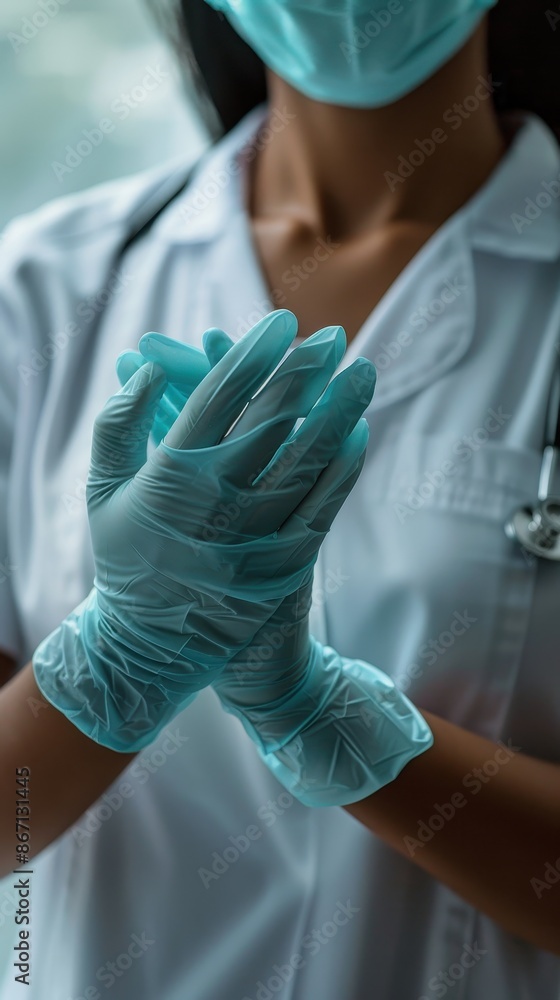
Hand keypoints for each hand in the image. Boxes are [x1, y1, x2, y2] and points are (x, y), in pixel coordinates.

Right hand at [126, 323, 432, 804]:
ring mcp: (255, 536)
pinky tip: (358, 435)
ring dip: (339, 412)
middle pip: (273, 420)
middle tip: (334, 338)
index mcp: (170, 476)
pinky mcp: (284, 566)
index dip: (255, 354)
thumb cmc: (126, 561)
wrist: (151, 649)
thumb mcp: (100, 493)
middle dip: (307, 372)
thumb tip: (150, 368)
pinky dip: (342, 469)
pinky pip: (322, 508)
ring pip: (307, 460)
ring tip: (362, 373)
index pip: (220, 396)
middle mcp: (217, 502)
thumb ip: (117, 426)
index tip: (282, 322)